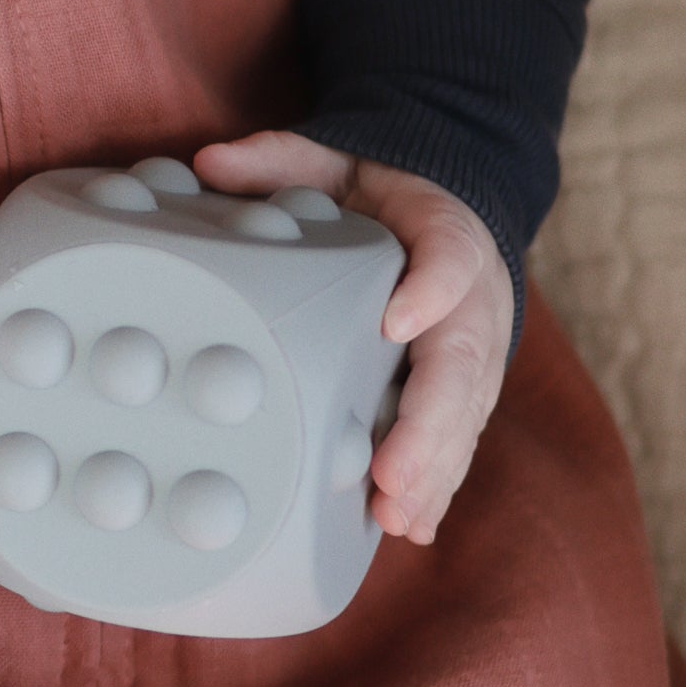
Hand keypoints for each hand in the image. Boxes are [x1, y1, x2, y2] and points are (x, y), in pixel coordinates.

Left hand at [189, 130, 512, 547]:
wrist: (446, 204)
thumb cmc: (376, 189)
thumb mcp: (333, 160)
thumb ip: (279, 159)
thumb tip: (207, 162)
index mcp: (447, 233)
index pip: (448, 258)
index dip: (427, 291)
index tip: (394, 322)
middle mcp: (475, 299)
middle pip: (461, 362)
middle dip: (429, 421)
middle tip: (391, 474)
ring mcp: (478, 350)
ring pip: (466, 413)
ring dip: (434, 468)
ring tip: (396, 517)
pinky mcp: (468, 388)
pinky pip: (460, 438)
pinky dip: (439, 483)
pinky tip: (410, 527)